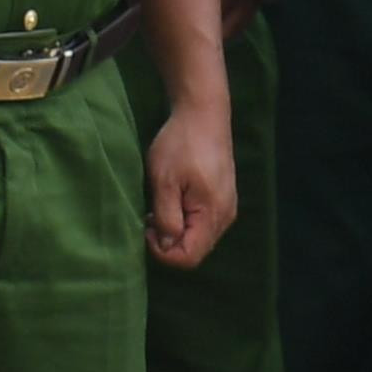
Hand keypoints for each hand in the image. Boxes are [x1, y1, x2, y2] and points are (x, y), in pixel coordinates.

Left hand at [143, 95, 235, 268]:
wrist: (203, 114)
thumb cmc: (181, 144)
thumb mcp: (164, 181)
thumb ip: (166, 218)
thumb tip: (166, 246)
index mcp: (213, 214)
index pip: (189, 257)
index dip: (162, 251)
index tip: (146, 226)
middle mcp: (225, 216)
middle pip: (195, 251)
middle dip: (168, 242)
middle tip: (148, 217)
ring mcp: (226, 207)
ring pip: (198, 238)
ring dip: (174, 230)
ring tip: (157, 207)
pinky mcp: (222, 198)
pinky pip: (202, 223)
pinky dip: (183, 220)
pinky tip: (170, 201)